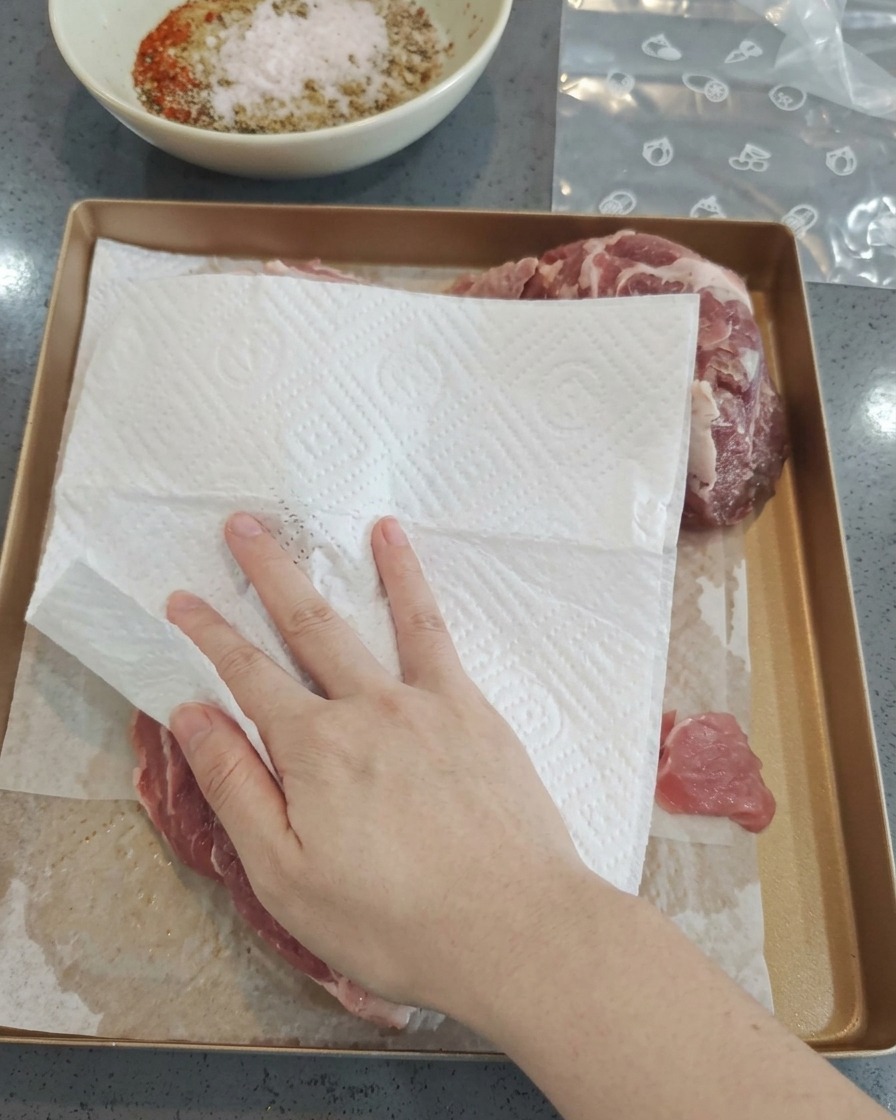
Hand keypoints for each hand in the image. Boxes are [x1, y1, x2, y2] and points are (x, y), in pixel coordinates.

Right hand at [167, 513, 583, 1018]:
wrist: (514, 929)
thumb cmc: (394, 920)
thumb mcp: (287, 875)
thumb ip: (237, 788)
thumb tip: (193, 715)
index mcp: (315, 749)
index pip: (246, 675)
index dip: (208, 633)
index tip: (181, 598)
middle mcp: (368, 708)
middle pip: (307, 625)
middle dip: (268, 572)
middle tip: (243, 524)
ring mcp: (427, 703)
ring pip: (377, 617)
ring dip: (355, 566)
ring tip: (353, 520)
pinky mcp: (474, 711)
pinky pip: (438, 634)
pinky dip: (417, 588)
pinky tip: (409, 562)